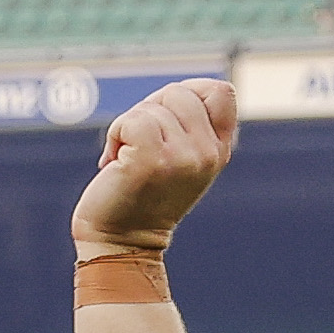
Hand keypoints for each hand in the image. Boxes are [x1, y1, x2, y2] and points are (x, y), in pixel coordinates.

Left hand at [74, 75, 237, 258]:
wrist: (120, 241)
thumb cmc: (138, 196)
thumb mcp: (178, 160)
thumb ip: (187, 127)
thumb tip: (172, 91)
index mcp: (219, 149)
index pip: (221, 91)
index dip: (187, 91)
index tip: (162, 116)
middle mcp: (207, 153)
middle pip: (179, 92)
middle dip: (148, 109)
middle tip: (135, 142)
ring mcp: (183, 157)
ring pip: (152, 107)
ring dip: (126, 126)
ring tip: (124, 157)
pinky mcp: (152, 161)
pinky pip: (131, 121)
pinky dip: (114, 134)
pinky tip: (113, 160)